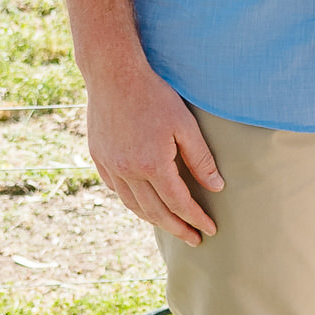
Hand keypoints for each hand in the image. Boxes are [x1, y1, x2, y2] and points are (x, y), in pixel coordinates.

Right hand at [86, 62, 223, 246]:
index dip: (195, 219)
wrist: (113, 74)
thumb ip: (201, 159)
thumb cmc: (155, 95)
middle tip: (194, 240)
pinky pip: (116, 189)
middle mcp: (127, 171)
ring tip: (171, 225)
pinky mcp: (98, 156)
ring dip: (153, 219)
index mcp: (151, 165)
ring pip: (132, 204)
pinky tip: (142, 203)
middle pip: (154, 212)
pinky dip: (131, 201)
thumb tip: (216, 188)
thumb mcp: (185, 125)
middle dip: (176, 228)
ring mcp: (109, 165)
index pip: (178, 203)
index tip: (210, 230)